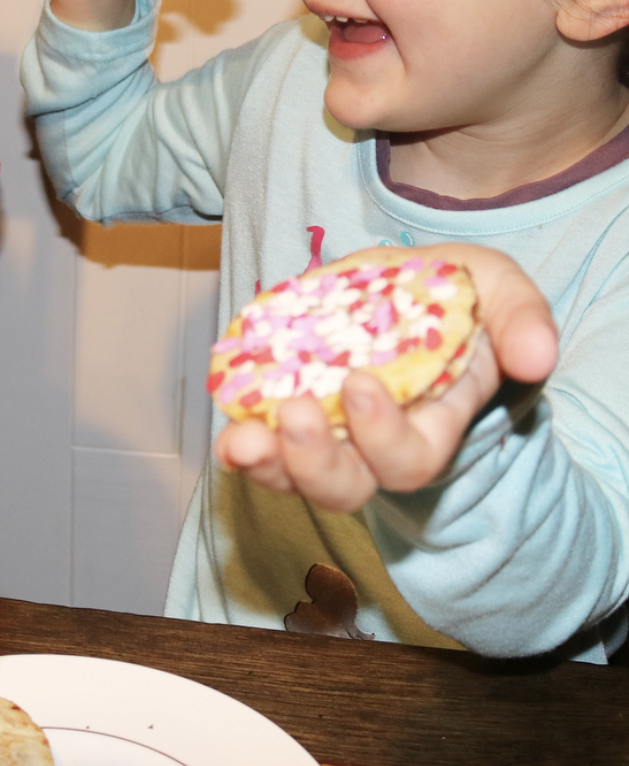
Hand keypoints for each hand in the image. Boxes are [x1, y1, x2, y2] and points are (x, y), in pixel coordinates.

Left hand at [216, 243, 557, 511]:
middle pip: (348, 484)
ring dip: (268, 464)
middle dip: (318, 462)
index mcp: (431, 420)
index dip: (384, 434)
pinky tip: (228, 429)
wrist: (398, 280)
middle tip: (299, 414)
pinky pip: (261, 443)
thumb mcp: (497, 289)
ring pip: (296, 476)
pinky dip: (242, 443)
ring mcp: (327, 431)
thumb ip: (521, 320)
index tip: (360, 383)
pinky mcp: (283, 409)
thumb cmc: (451, 292)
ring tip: (241, 441)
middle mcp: (373, 440)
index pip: (411, 456)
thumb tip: (537, 357)